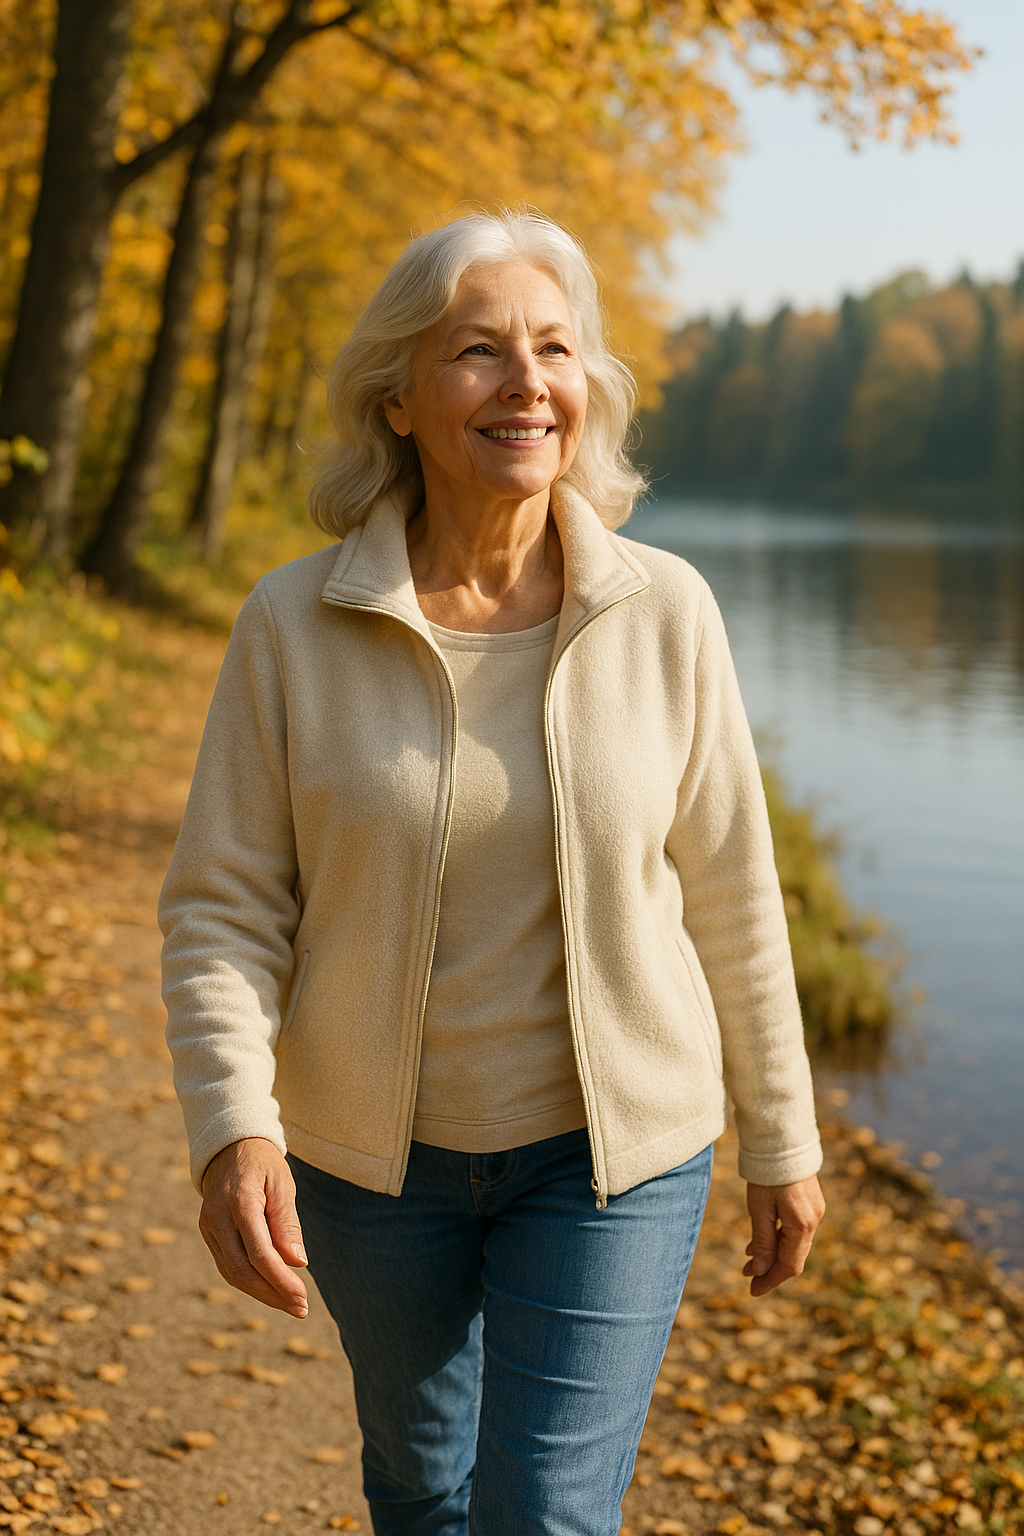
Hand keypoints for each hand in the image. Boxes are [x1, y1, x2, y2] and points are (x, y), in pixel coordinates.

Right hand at [199, 1137, 308, 1317]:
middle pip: (242, 1271)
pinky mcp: (208, 1234)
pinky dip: (250, 1281)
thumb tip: (298, 1263)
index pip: (259, 1253)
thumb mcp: (282, 1184)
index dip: (280, 1280)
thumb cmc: (263, 1163)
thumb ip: (287, 1224)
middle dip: (272, 1294)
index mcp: (239, 1201)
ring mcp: (208, 1227)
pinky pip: (227, 1265)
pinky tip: (272, 1289)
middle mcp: (217, 1218)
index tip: (302, 1297)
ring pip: (232, 1273)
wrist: (229, 1147)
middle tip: (301, 1309)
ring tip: (291, 1304)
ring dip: (262, 1294)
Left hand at [743, 1176, 824, 1296]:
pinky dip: (778, 1239)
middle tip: (747, 1277)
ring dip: (772, 1253)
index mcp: (802, 1225)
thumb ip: (761, 1240)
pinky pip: (796, 1230)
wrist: (783, 1141)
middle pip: (793, 1257)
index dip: (771, 1280)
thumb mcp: (759, 1208)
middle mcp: (813, 1221)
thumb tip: (758, 1270)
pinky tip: (760, 1240)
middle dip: (770, 1269)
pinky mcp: (811, 1203)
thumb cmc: (767, 1174)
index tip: (753, 1291)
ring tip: (748, 1259)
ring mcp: (814, 1212)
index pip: (789, 1265)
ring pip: (794, 1244)